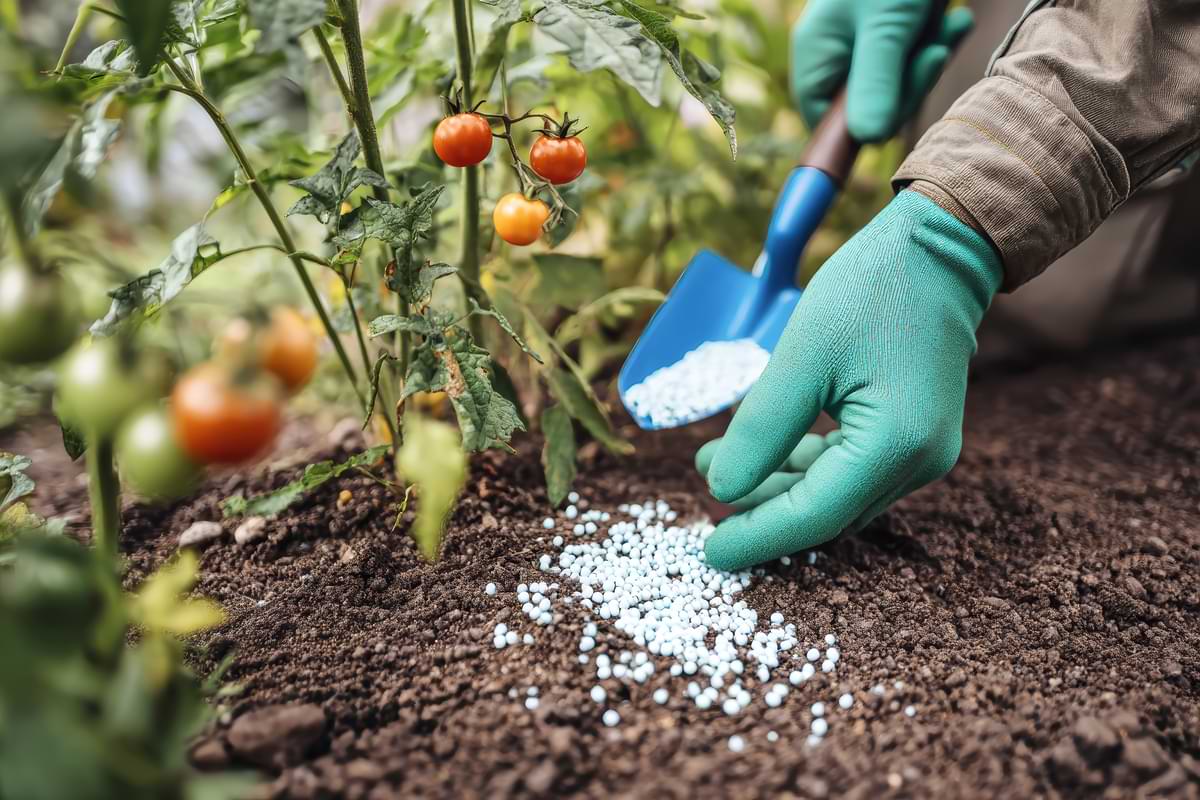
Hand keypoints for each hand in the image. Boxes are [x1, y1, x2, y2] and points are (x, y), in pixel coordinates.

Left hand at [697, 190, 1002, 570]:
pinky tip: (765, 448)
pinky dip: (806, 466)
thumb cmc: (871, 290)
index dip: (757, 538)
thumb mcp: (801, 357)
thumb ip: (761, 429)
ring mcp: (924, 451)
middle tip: (704, 483)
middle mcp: (920, 461)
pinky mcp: (916, 435)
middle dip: (760, 508)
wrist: (941, 246)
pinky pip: (853, 470)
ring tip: (717, 457)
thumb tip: (721, 490)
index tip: (708, 554)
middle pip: (827, 513)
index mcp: (896, 444)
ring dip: (777, 485)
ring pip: (837, 494)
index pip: (814, 516)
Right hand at [791, 0, 973, 141]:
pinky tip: (952, 23)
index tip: (902, 99)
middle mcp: (835, 51)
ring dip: (928, 60)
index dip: (865, 124)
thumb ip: (878, 84)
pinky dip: (936, 43)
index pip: (828, 122)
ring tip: (946, 28)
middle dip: (907, 83)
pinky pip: (913, 57)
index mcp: (818, 54)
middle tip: (932, 52)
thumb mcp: (888, 28)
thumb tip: (869, 139)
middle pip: (868, 106)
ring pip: (896, 82)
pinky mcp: (893, 30)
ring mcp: (863, 41)